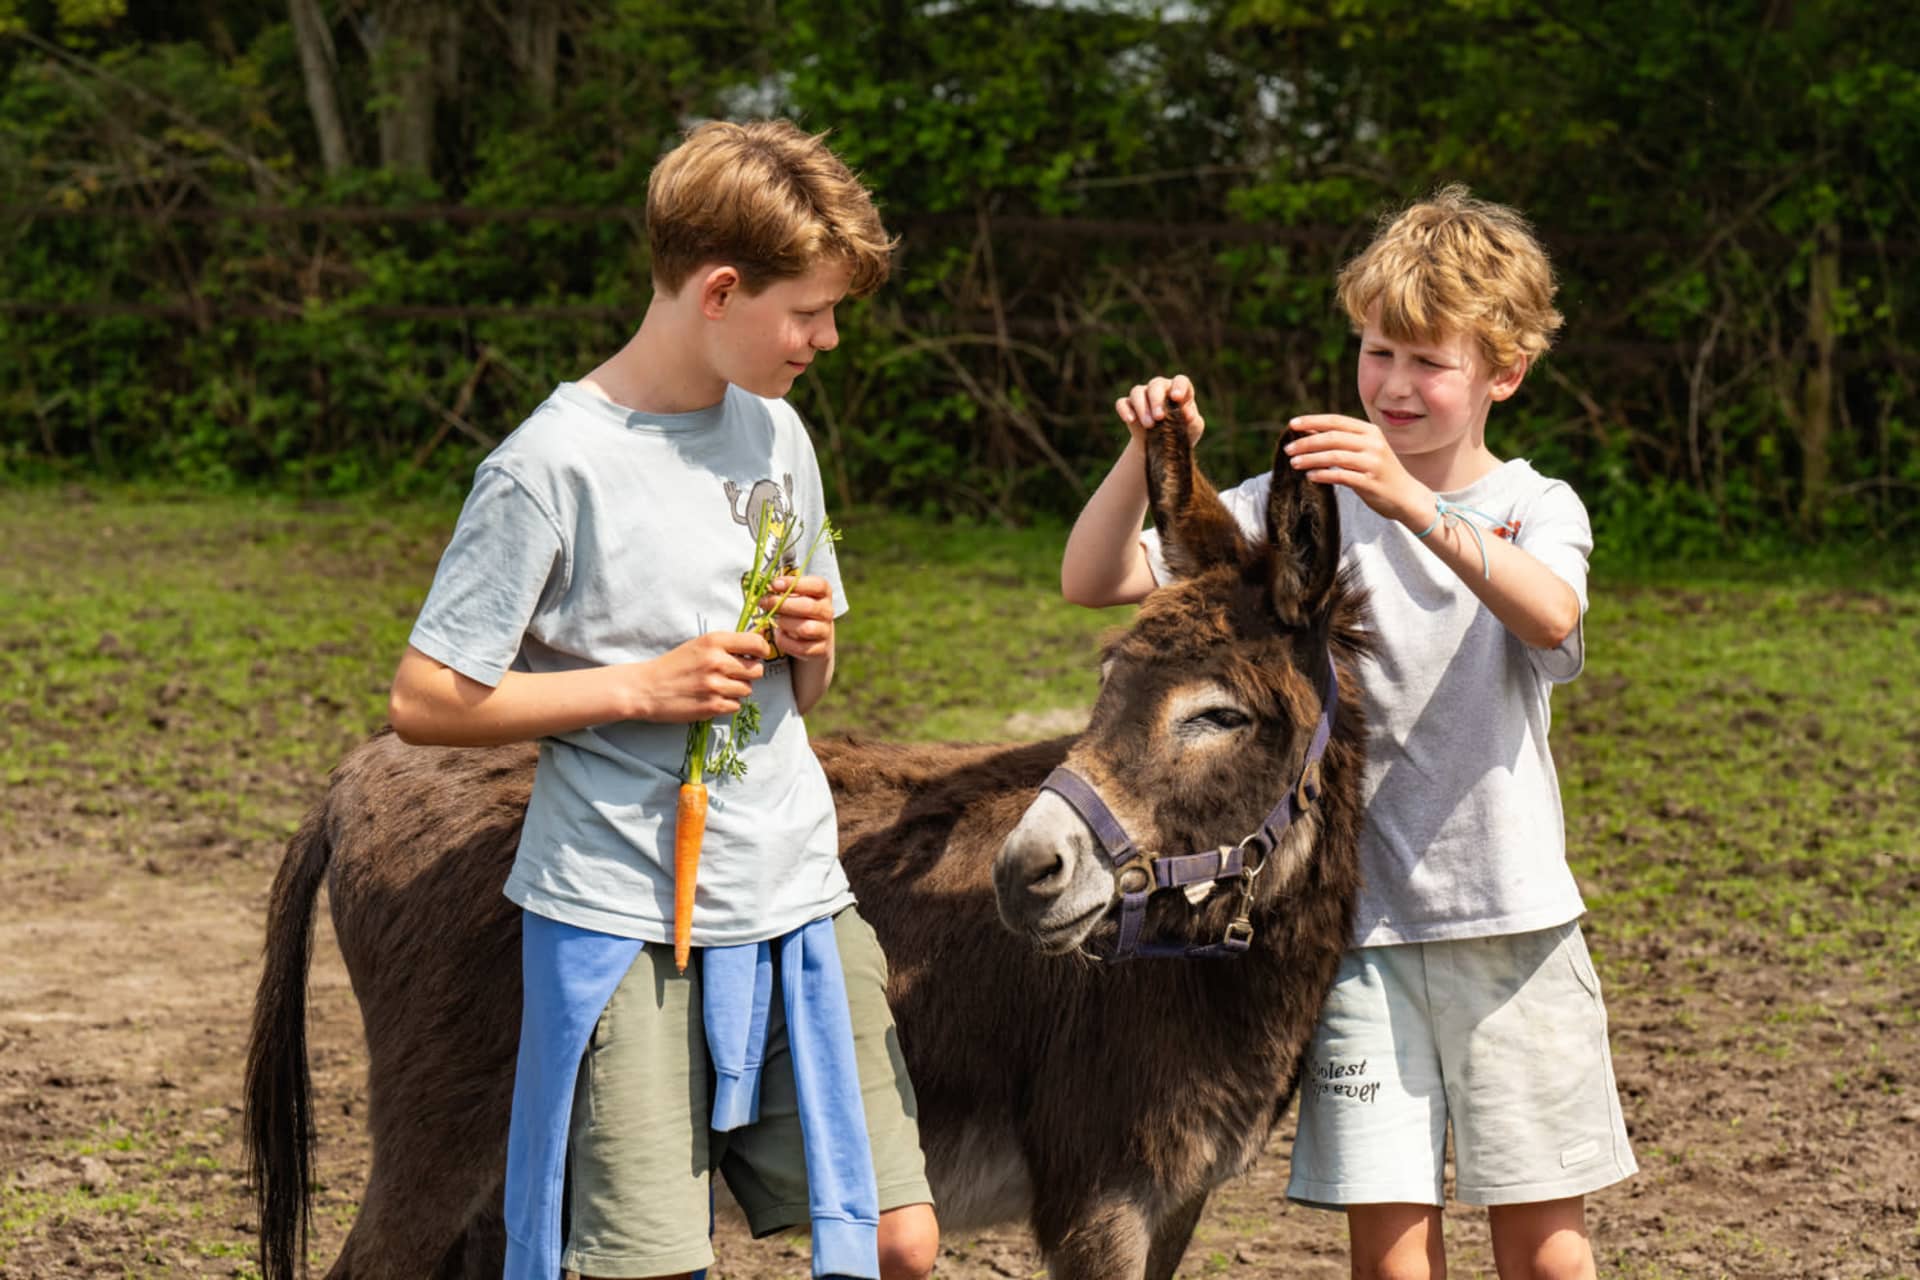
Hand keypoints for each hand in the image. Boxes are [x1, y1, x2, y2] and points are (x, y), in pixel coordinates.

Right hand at [635, 630, 769, 721]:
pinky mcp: (712, 706)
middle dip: (748, 674)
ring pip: (747, 690)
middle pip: (757, 670)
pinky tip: (711, 698)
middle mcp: (717, 661)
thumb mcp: (699, 645)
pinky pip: (736, 706)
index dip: (762, 651)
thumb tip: (759, 645)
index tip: (757, 656)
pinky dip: (727, 704)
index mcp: (715, 641)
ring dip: (737, 690)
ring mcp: (715, 685)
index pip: (756, 643)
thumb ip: (727, 645)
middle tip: (732, 675)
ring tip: (717, 687)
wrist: (646, 688)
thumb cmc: (674, 665)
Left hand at [759, 575, 834, 660]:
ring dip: (785, 624)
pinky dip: (785, 641)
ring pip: (805, 628)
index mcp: (824, 594)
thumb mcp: (794, 598)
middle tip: (764, 603)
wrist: (813, 641)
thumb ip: (783, 590)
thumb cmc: (797, 612)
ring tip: (776, 621)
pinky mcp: (821, 650)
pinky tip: (780, 635)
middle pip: (808, 606)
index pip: (817, 585)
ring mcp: (826, 632)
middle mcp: (828, 611)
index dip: (795, 583)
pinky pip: (800, 647)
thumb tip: (764, 585)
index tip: (774, 584)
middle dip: (782, 604)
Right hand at [1115, 374, 1205, 445]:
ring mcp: (1143, 395)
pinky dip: (1124, 410)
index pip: (1180, 381)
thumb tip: (1187, 414)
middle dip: (1156, 401)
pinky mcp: (1128, 406)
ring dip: (1142, 407)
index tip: (1176, 398)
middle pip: (1156, 384)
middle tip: (1159, 418)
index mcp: (1179, 390)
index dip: (1178, 387)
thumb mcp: (1193, 428)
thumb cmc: (1182, 432)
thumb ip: (1193, 420)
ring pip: (1137, 392)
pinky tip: (1130, 420)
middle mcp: (1160, 389)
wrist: (1163, 447)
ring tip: (1149, 426)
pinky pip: (1122, 403)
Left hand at [1284, 413, 1431, 525]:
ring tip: (1293, 464)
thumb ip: (1340, 440)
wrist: (1406, 496)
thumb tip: (1307, 430)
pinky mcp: (1370, 482)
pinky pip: (1341, 476)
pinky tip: (1310, 477)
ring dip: (1310, 459)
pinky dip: (1323, 475)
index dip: (1312, 421)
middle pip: (1332, 437)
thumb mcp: (1364, 450)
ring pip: (1334, 456)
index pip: (1336, 420)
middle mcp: (1373, 443)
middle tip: (1287, 449)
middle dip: (1306, 442)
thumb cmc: (1379, 472)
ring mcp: (1373, 463)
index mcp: (1370, 431)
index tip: (1291, 425)